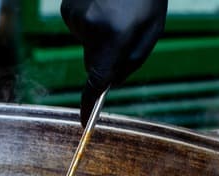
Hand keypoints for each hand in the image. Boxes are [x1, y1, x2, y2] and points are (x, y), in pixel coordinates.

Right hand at [61, 0, 167, 124]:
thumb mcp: (151, 29)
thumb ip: (132, 61)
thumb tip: (110, 82)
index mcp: (113, 36)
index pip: (97, 81)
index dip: (89, 104)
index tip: (85, 122)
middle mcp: (89, 28)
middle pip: (93, 64)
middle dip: (107, 59)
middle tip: (124, 32)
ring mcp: (74, 17)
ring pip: (87, 45)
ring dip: (101, 35)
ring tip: (115, 10)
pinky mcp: (66, 8)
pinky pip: (79, 29)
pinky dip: (91, 22)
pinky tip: (102, 4)